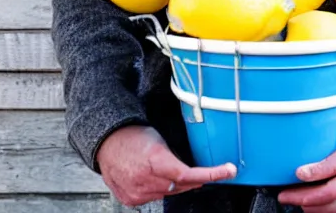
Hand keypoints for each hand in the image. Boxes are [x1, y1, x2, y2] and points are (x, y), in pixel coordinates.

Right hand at [96, 125, 236, 206]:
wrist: (107, 142)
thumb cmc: (134, 136)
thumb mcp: (159, 140)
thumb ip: (174, 158)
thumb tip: (192, 171)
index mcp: (156, 160)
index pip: (189, 174)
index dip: (212, 174)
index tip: (229, 171)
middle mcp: (147, 179)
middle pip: (182, 186)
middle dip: (195, 179)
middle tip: (207, 170)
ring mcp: (138, 192)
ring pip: (170, 193)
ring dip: (177, 184)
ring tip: (169, 167)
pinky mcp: (131, 199)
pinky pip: (154, 197)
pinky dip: (161, 189)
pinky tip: (157, 178)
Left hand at [278, 131, 335, 212]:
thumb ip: (323, 155)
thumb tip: (300, 167)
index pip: (331, 167)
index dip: (314, 172)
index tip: (297, 173)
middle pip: (327, 193)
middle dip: (302, 197)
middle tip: (283, 195)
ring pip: (329, 208)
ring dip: (307, 206)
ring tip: (291, 200)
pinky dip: (317, 211)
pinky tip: (306, 206)